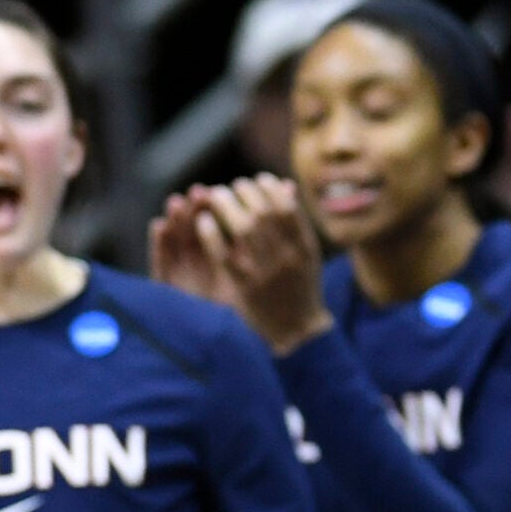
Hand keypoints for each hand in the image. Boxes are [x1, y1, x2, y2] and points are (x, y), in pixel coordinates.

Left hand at [152, 176, 332, 352]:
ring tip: (216, 196)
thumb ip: (296, 223)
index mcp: (303, 246)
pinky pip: (223, 253)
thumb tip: (283, 186)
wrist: (297, 331)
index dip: (268, 187)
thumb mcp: (307, 254)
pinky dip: (211, 232)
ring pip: (243, 226)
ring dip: (226, 204)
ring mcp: (264, 271)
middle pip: (263, 211)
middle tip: (232, 187)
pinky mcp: (243, 285)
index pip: (285, 205)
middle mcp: (286, 256)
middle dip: (244, 191)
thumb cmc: (301, 287)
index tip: (257, 180)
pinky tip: (203, 222)